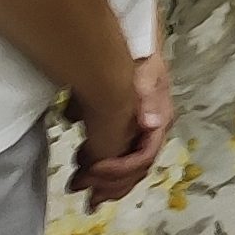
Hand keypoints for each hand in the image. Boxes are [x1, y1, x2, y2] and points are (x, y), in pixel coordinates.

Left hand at [79, 48, 170, 204]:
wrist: (137, 48)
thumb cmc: (140, 60)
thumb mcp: (145, 72)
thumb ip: (146, 95)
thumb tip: (149, 123)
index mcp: (159, 124)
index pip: (142, 159)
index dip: (118, 169)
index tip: (90, 169)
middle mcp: (152, 135)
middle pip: (134, 171)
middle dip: (107, 184)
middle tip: (76, 187)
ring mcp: (140, 136)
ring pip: (126, 171)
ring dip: (103, 184)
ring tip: (77, 186)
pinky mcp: (126, 134)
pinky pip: (117, 160)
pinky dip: (101, 173)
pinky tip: (83, 173)